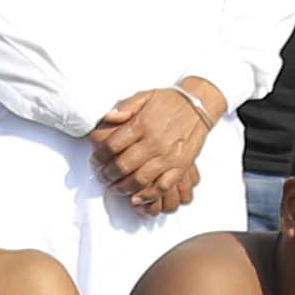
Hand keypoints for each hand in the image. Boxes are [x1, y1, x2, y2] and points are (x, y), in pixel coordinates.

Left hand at [88, 83, 213, 214]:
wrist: (198, 105)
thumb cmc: (168, 101)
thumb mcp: (143, 96)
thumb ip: (123, 106)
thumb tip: (107, 117)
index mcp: (142, 124)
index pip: (112, 145)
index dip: (100, 156)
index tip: (95, 160)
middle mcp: (154, 142)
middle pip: (123, 165)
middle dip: (108, 174)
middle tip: (102, 176)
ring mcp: (168, 156)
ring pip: (140, 179)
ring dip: (123, 187)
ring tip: (115, 188)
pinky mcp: (180, 166)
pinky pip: (162, 186)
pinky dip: (147, 196)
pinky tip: (136, 199)